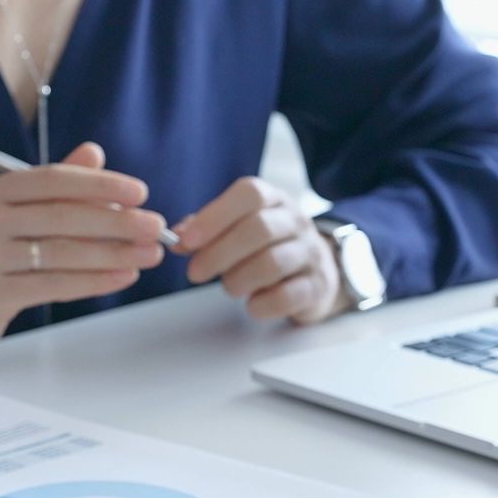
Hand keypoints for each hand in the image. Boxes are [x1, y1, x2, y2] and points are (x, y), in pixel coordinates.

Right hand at [0, 143, 165, 366]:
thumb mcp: (12, 218)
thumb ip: (52, 188)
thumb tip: (94, 152)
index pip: (51, 179)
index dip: (99, 183)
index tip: (140, 192)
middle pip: (61, 216)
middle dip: (116, 220)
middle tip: (156, 227)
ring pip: (61, 252)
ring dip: (113, 253)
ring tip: (149, 255)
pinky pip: (53, 285)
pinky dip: (93, 281)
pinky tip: (123, 277)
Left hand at [175, 177, 347, 324]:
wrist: (319, 271)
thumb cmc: (268, 246)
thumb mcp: (241, 226)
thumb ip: (207, 228)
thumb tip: (177, 236)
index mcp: (274, 200)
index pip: (249, 194)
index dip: (214, 216)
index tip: (186, 242)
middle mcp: (296, 221)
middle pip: (258, 229)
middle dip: (218, 253)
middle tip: (194, 273)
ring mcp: (310, 253)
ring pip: (272, 263)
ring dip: (238, 280)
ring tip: (229, 287)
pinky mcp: (316, 287)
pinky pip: (286, 296)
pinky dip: (261, 304)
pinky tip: (252, 304)